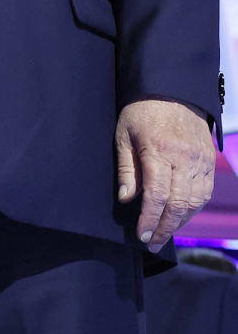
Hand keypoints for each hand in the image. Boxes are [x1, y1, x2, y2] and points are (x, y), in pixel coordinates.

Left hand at [115, 98, 215, 251]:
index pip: (157, 195)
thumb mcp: (123, 135)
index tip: (141, 235)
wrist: (173, 90)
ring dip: (180, 222)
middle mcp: (185, 159)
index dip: (149, 219)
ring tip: (164, 234)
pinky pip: (205, 192)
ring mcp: (201, 161)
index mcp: (159, 151)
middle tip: (152, 243)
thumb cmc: (141, 112)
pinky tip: (180, 217)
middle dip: (165, 228)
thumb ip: (127, 169)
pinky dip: (193, 209)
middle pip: (179, 204)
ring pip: (195, 202)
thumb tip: (127, 199)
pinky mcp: (210, 161)